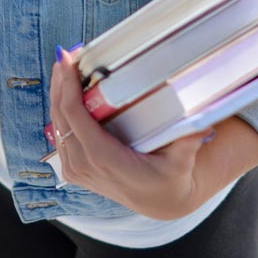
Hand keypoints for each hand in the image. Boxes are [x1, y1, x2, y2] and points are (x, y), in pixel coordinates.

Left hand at [50, 47, 213, 220]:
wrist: (161, 202)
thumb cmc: (170, 178)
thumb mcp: (182, 162)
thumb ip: (188, 142)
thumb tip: (202, 124)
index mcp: (104, 159)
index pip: (74, 117)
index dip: (67, 87)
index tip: (68, 60)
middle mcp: (84, 166)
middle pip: (60, 116)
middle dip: (60, 82)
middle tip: (66, 54)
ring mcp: (76, 170)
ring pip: (56, 124)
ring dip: (58, 94)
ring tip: (65, 66)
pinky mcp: (74, 170)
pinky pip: (60, 135)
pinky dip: (60, 110)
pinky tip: (65, 90)